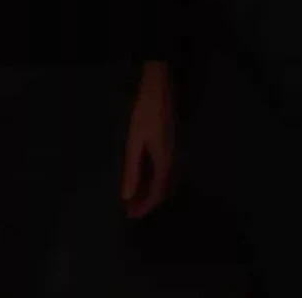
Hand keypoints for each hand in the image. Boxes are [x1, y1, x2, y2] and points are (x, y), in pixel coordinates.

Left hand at [121, 59, 174, 218]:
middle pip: (163, 187)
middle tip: (130, 210)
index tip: (131, 216)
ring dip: (149, 189)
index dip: (145, 206)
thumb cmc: (145, 113)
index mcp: (164, 160)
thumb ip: (132, 170)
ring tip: (133, 197)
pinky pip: (163, 168)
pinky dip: (152, 178)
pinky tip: (142, 176)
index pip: (157, 191)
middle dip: (147, 200)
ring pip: (164, 178)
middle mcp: (173, 157)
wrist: (160, 86)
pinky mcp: (169, 142)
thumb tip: (127, 195)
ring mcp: (173, 149)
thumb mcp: (134, 142)